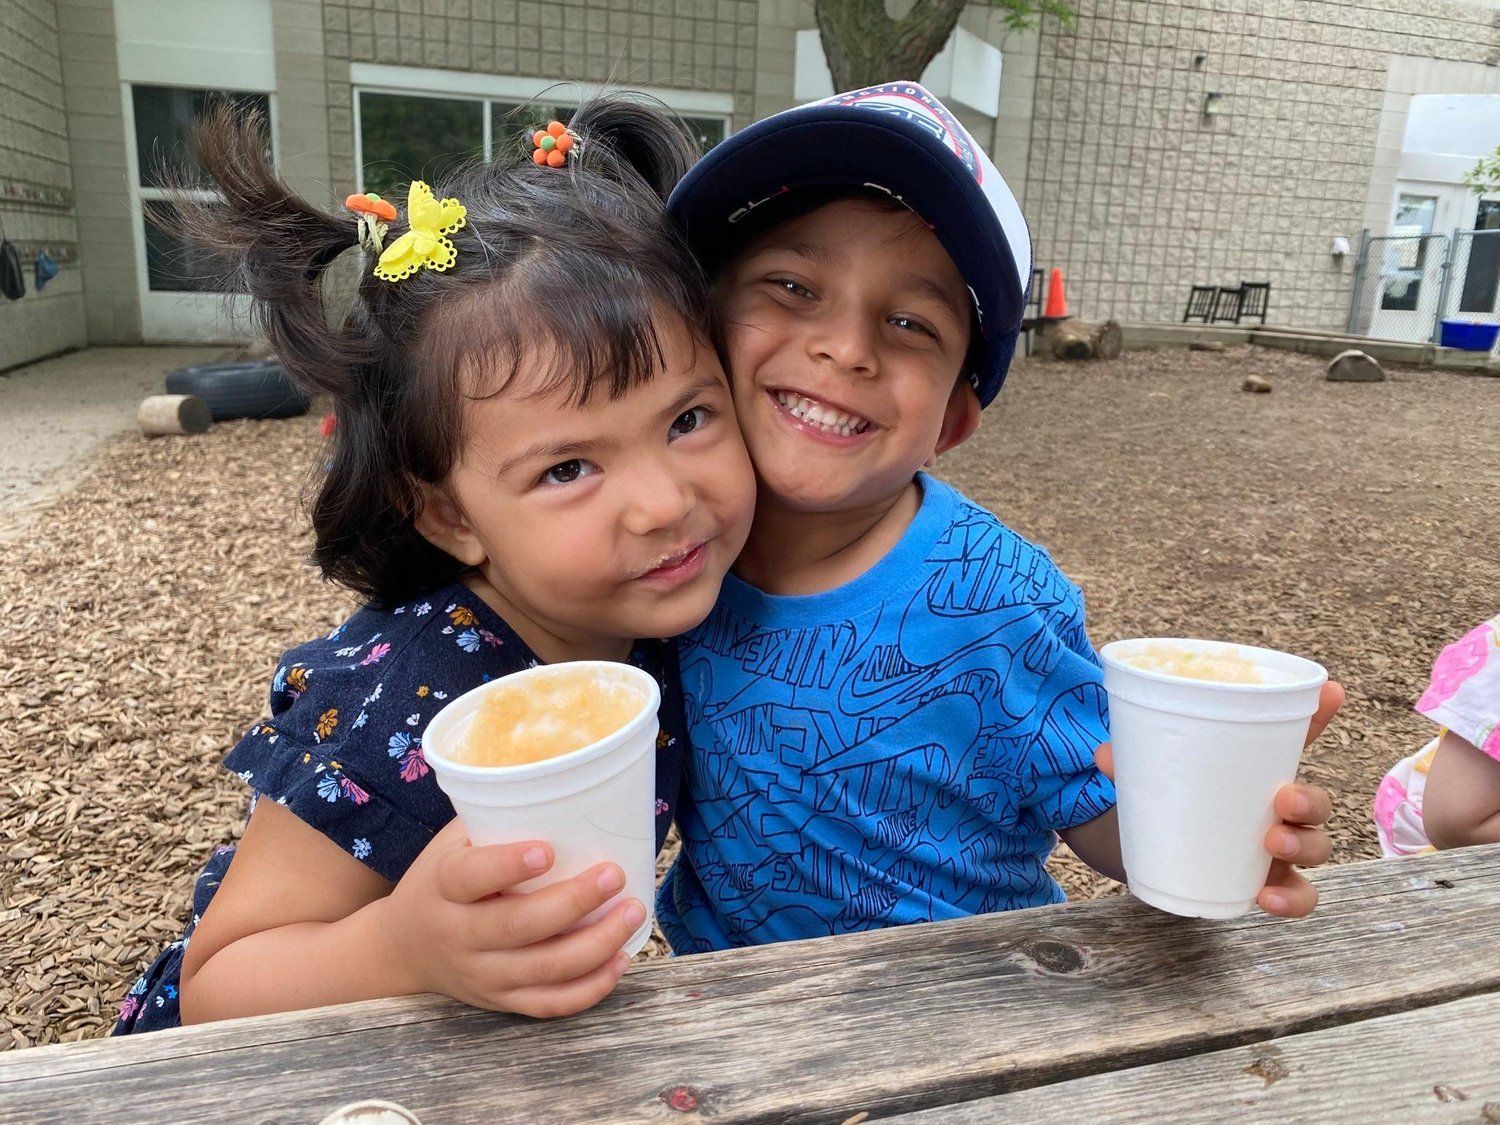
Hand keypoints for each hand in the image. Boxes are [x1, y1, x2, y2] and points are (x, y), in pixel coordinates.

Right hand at [379, 819, 643, 1017]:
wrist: (403, 948)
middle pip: (517, 927)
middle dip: (572, 902)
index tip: (547, 849)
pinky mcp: (501, 1001)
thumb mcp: (452, 843)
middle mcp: (458, 936)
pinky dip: (590, 987)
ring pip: (543, 969)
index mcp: (442, 887)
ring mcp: (481, 975)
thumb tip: (563, 780)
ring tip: (634, 911)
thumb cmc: (443, 879)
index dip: (507, 865)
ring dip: (596, 943)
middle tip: (613, 875)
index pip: (469, 878)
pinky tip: (621, 958)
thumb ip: (495, 820)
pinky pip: (550, 1004)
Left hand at [1094, 680, 1344, 918]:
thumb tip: (1104, 754)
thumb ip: (1132, 765)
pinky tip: (1265, 899)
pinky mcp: (1267, 883)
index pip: (1295, 740)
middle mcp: (1279, 808)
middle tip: (1282, 798)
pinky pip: (1296, 896)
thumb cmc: (1172, 800)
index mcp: (1257, 770)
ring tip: (1273, 842)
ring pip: (1317, 846)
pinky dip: (1289, 900)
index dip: (1317, 714)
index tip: (1330, 691)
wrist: (1160, 853)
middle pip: (1317, 802)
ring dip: (1303, 843)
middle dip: (1310, 799)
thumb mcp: (1154, 777)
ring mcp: (1279, 848)